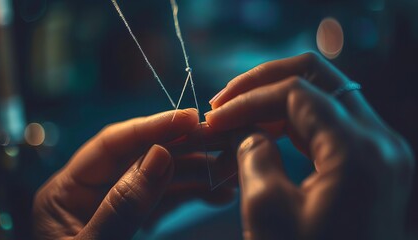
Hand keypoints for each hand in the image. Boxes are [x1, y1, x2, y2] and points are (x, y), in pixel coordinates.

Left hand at [33, 109, 232, 239]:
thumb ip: (123, 204)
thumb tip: (157, 155)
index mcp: (66, 191)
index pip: (111, 144)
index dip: (151, 127)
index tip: (189, 118)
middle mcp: (92, 191)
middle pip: (141, 157)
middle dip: (184, 148)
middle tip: (222, 141)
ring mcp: (116, 204)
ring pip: (159, 177)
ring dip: (196, 172)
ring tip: (230, 169)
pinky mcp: (135, 219)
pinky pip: (165, 200)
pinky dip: (192, 195)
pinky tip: (217, 193)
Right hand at [205, 52, 414, 238]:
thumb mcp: (268, 213)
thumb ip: (253, 155)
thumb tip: (246, 131)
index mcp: (359, 151)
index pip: (295, 92)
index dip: (247, 99)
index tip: (213, 118)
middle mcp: (379, 141)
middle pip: (318, 76)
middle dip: (263, 82)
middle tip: (224, 101)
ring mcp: (378, 150)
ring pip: (323, 95)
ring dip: (275, 99)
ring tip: (237, 116)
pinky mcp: (369, 162)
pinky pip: (328, 123)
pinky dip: (292, 121)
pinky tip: (263, 131)